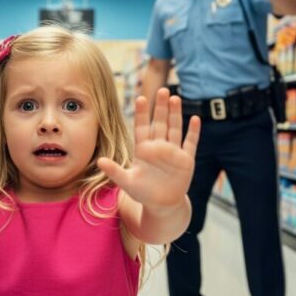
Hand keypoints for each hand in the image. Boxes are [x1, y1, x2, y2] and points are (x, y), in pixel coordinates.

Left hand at [97, 88, 199, 212]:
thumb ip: (114, 171)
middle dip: (161, 108)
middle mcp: (158, 147)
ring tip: (175, 98)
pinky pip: (190, 143)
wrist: (162, 204)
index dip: (142, 114)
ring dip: (176, 114)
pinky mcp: (186, 160)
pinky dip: (193, 132)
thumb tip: (100, 161)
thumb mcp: (127, 182)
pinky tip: (195, 119)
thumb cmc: (143, 192)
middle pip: (160, 123)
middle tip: (162, 90)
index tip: (141, 98)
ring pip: (175, 128)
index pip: (142, 127)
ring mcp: (173, 152)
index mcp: (143, 150)